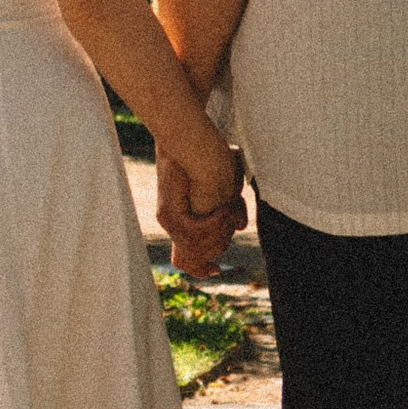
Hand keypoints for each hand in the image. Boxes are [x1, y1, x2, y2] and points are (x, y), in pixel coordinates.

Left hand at [157, 130, 243, 278]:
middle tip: (231, 212)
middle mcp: (171, 222)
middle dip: (223, 238)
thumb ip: (229, 209)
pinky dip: (217, 221)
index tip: (215, 271)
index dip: (200, 269)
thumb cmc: (210, 155)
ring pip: (202, 245)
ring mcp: (168, 219)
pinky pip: (199, 233)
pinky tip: (222, 205)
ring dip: (222, 228)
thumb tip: (240, 229)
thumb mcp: (224, 187)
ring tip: (228, 205)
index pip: (184, 259)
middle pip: (201, 255)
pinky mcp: (170, 213)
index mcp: (181, 217)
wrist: (191, 137)